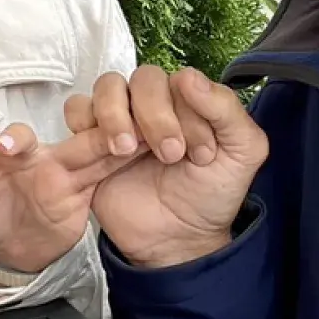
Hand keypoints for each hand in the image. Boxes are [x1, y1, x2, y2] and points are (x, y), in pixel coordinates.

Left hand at [0, 122, 139, 273]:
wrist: (11, 246)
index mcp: (14, 159)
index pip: (19, 141)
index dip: (16, 140)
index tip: (9, 148)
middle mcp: (46, 159)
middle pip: (76, 141)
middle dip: (97, 133)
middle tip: (114, 134)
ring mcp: (71, 173)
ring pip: (103, 153)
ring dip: (124, 144)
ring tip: (148, 137)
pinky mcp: (88, 189)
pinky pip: (114, 170)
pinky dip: (134, 160)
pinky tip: (159, 150)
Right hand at [68, 66, 267, 267]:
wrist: (177, 241)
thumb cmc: (211, 195)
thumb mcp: (242, 153)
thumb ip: (228, 112)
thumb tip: (188, 77)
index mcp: (190, 101)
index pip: (180, 81)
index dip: (189, 114)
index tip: (201, 155)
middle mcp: (154, 104)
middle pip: (143, 79)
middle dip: (156, 115)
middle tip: (170, 155)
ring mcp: (121, 120)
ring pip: (107, 86)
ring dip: (116, 114)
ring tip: (127, 151)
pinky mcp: (91, 140)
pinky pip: (76, 110)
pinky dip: (85, 123)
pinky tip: (105, 152)